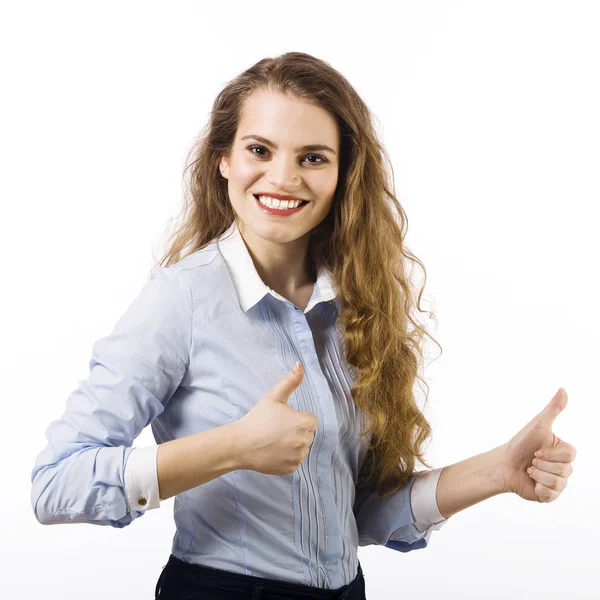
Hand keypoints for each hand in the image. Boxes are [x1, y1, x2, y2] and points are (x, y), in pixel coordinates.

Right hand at [233, 363, 317, 475]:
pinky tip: (273, 451)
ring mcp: (298, 457)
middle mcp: (304, 441)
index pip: (311, 420)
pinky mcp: (291, 469)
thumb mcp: (274, 397)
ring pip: (301, 448)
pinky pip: (294, 461)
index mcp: (304, 423)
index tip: (283, 419)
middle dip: (296, 431)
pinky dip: (286, 458)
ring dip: (292, 445)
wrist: (241, 444)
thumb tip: (300, 365)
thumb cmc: (257, 418)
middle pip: (307, 434)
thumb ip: (290, 381)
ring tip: (273, 441)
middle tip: (276, 429)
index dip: (297, 418)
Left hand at [500, 388, 575, 502]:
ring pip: (558, 483)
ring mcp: (558, 482)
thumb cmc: (520, 443)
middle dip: (542, 464)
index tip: (536, 451)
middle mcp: (564, 467)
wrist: (504, 464)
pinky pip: (552, 495)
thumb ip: (553, 408)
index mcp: (563, 451)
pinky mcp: (550, 495)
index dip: (551, 454)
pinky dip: (538, 488)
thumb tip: (563, 388)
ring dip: (538, 475)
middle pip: (565, 470)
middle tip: (531, 460)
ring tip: (529, 470)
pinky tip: (531, 482)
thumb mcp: (538, 425)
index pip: (570, 455)